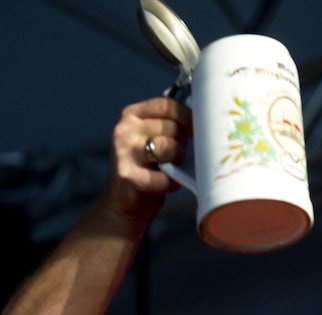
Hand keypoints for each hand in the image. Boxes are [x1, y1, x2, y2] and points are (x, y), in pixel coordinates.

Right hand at [104, 97, 192, 223]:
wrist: (122, 203)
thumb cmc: (144, 170)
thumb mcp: (150, 140)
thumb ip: (166, 127)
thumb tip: (200, 120)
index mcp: (130, 116)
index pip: (166, 105)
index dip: (187, 116)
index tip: (196, 129)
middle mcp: (124, 131)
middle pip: (171, 127)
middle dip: (181, 143)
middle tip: (176, 157)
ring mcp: (124, 153)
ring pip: (169, 147)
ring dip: (177, 160)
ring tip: (171, 169)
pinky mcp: (128, 177)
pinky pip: (164, 177)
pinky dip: (172, 183)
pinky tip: (168, 184)